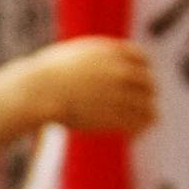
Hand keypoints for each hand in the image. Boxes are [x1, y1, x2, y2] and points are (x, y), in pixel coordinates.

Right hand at [43, 37, 157, 135]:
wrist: (39, 90)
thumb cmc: (47, 74)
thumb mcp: (75, 55)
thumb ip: (95, 58)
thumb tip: (98, 64)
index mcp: (112, 52)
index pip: (142, 58)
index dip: (143, 70)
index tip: (138, 80)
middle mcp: (120, 71)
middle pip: (148, 83)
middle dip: (147, 94)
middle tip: (144, 105)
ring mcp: (119, 93)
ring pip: (147, 107)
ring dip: (148, 115)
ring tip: (147, 124)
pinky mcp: (114, 116)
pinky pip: (136, 124)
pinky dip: (138, 130)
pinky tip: (133, 136)